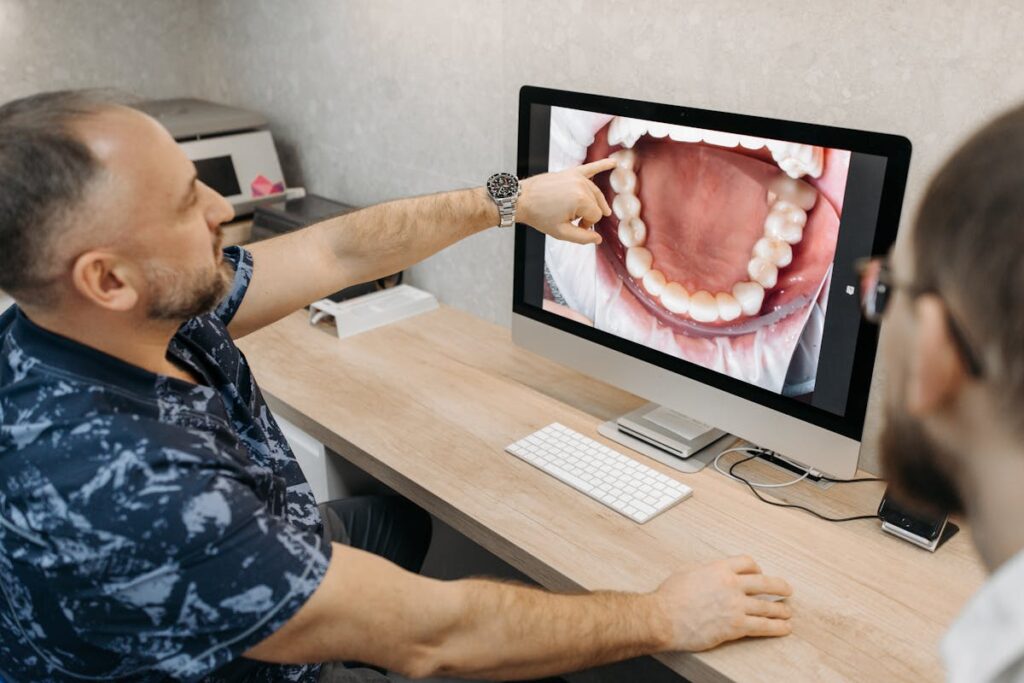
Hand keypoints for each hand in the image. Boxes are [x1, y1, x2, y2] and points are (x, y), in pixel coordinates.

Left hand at [517, 159, 615, 244]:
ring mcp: (576, 176)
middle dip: (586, 215)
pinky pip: (591, 167)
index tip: (573, 226)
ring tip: (575, 211)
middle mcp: (581, 185)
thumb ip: (583, 238)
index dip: (586, 225)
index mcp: (581, 199)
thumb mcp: (561, 232)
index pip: (596, 216)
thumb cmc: (539, 215)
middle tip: (570, 220)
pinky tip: (614, 162)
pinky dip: (602, 165)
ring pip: (594, 193)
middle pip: (597, 205)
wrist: (522, 199)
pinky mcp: (571, 172)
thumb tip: (598, 239)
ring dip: (588, 204)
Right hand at [653, 555, 792, 651]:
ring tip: (787, 612)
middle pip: (765, 582)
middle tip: (786, 590)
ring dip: (781, 609)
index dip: (757, 568)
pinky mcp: (736, 626)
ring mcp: (736, 605)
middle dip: (780, 587)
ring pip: (767, 606)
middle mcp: (731, 584)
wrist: (663, 618)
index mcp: (719, 568)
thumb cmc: (669, 597)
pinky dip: (776, 628)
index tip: (760, 573)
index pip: (747, 563)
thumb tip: (710, 572)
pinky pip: (763, 626)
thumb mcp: (687, 572)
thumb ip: (705, 570)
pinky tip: (783, 628)